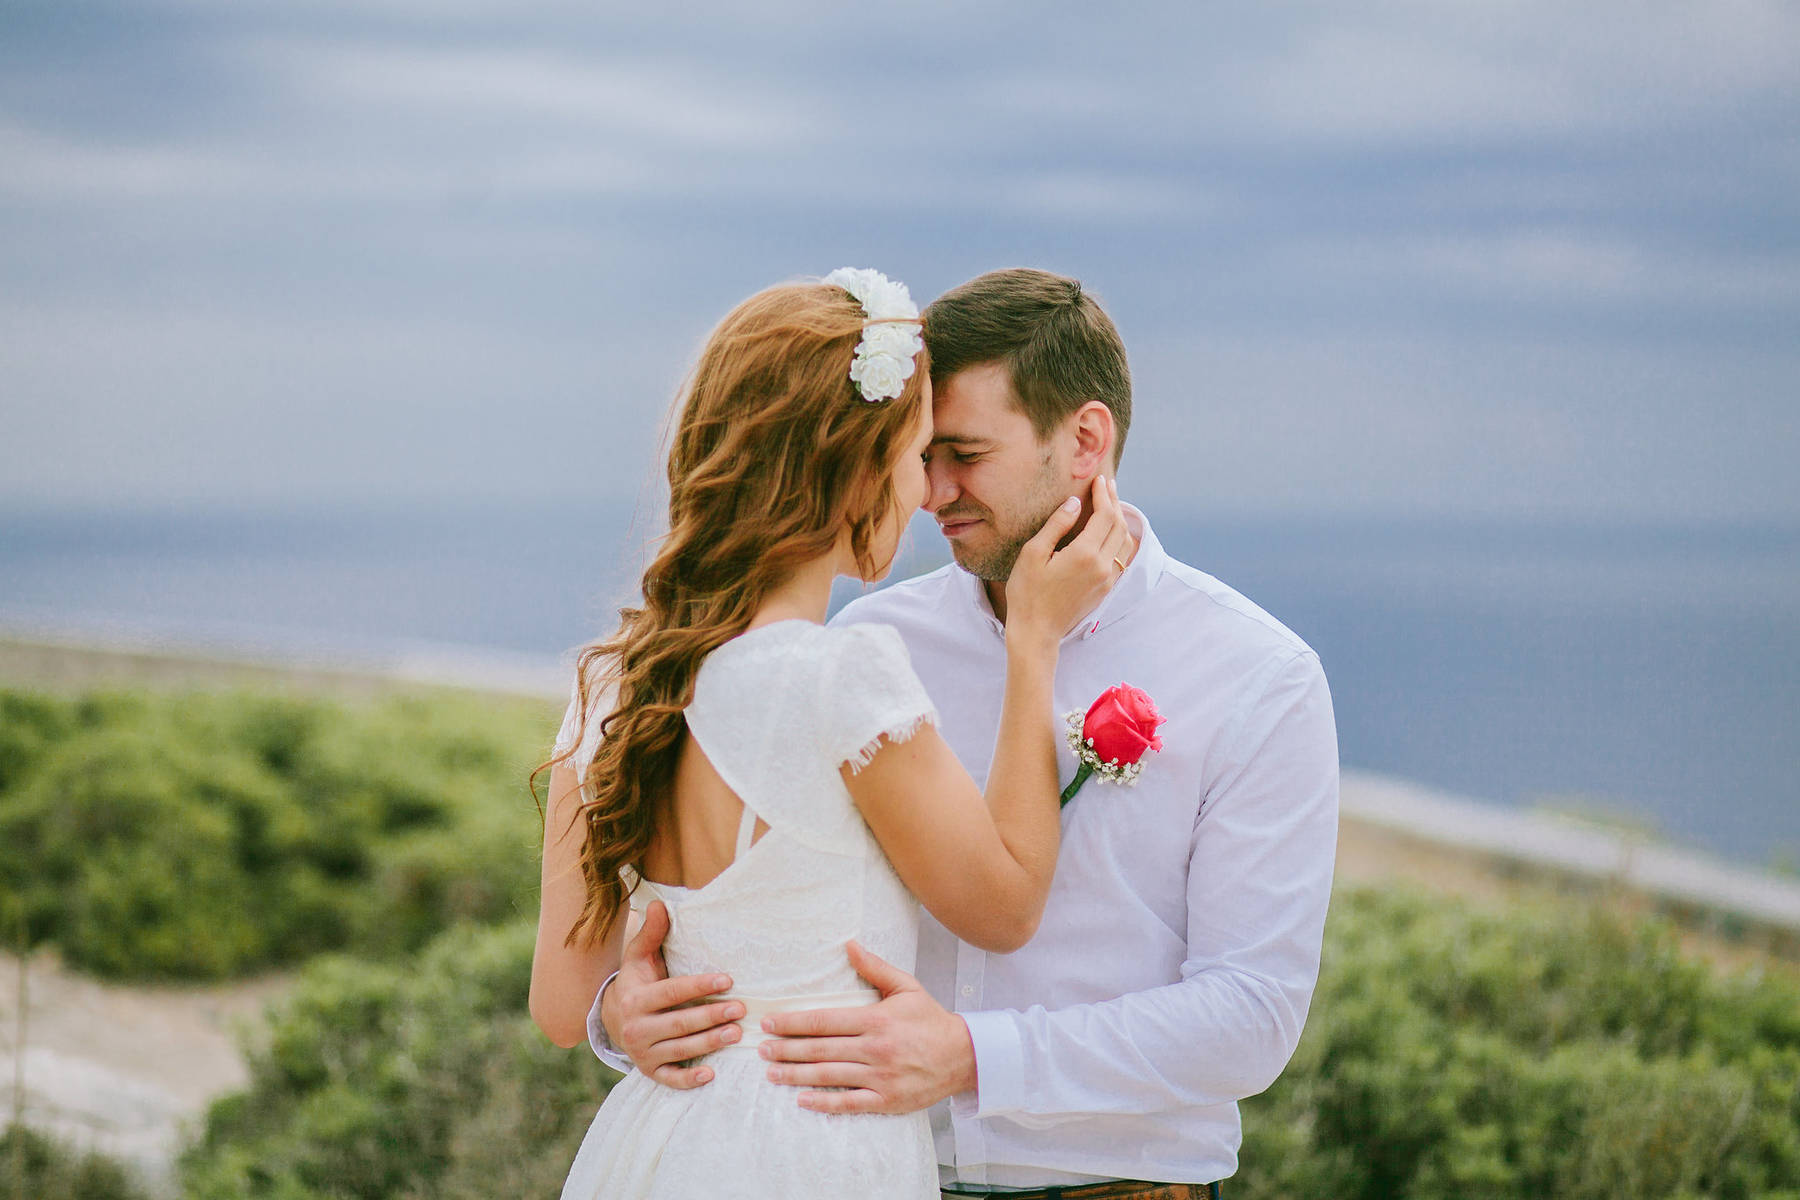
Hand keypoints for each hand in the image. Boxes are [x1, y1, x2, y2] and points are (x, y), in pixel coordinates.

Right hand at [602, 900, 745, 1086]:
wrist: (612, 1020)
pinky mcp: (649, 1071)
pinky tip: (711, 1074)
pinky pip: (669, 1078)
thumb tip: (660, 904)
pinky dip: (688, 1080)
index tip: (728, 980)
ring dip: (708, 1044)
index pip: (671, 992)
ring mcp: (642, 1053)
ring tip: (736, 1034)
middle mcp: (636, 1028)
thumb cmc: (637, 982)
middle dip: (710, 1017)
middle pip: (678, 1024)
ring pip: (679, 1050)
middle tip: (740, 1010)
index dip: (699, 986)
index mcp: (635, 999)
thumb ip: (652, 933)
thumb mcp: (639, 958)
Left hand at [758, 941, 976, 1114]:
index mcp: (876, 1019)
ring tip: (772, 1072)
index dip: (793, 1022)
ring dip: (796, 1075)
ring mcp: (880, 1077)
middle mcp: (874, 1049)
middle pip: (820, 1049)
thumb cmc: (930, 1020)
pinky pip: (848, 1103)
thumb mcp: (906, 987)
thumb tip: (849, 945)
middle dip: (787, 1049)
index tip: (771, 1023)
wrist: (964, 1056)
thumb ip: (875, 967)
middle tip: (762, 1048)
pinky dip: (824, 1103)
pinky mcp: (886, 1100)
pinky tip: (803, 1100)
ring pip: (829, 1076)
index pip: (824, 1021)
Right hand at [1004, 474, 1129, 645]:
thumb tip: (1075, 503)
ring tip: (1111, 504)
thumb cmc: (1027, 592)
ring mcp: (1107, 579)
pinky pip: (1121, 558)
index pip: (1104, 515)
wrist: (1037, 631)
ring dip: (1120, 520)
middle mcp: (1102, 566)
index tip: (1098, 479)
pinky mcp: (1106, 589)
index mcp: (1084, 554)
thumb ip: (1057, 525)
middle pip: (1118, 525)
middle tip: (1106, 484)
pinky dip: (1120, 539)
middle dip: (1114, 501)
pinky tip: (1112, 532)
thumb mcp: (1033, 554)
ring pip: (1125, 542)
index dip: (1103, 494)